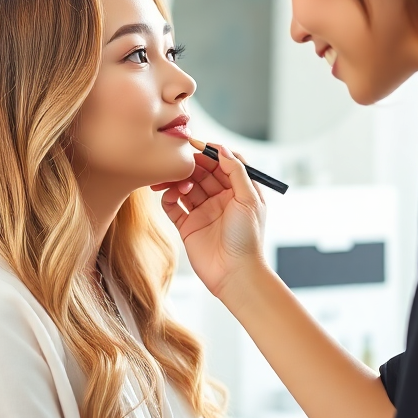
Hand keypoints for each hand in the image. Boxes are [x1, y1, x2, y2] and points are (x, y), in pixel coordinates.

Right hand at [151, 146, 267, 298]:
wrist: (235, 273)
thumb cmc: (248, 238)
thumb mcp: (249, 199)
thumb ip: (236, 171)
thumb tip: (222, 149)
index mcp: (238, 191)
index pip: (223, 164)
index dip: (211, 153)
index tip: (196, 144)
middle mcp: (220, 200)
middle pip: (202, 172)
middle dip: (191, 164)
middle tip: (179, 160)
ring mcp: (203, 212)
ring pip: (186, 187)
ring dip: (178, 179)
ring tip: (175, 180)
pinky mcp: (188, 226)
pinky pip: (173, 206)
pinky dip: (169, 197)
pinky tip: (170, 194)